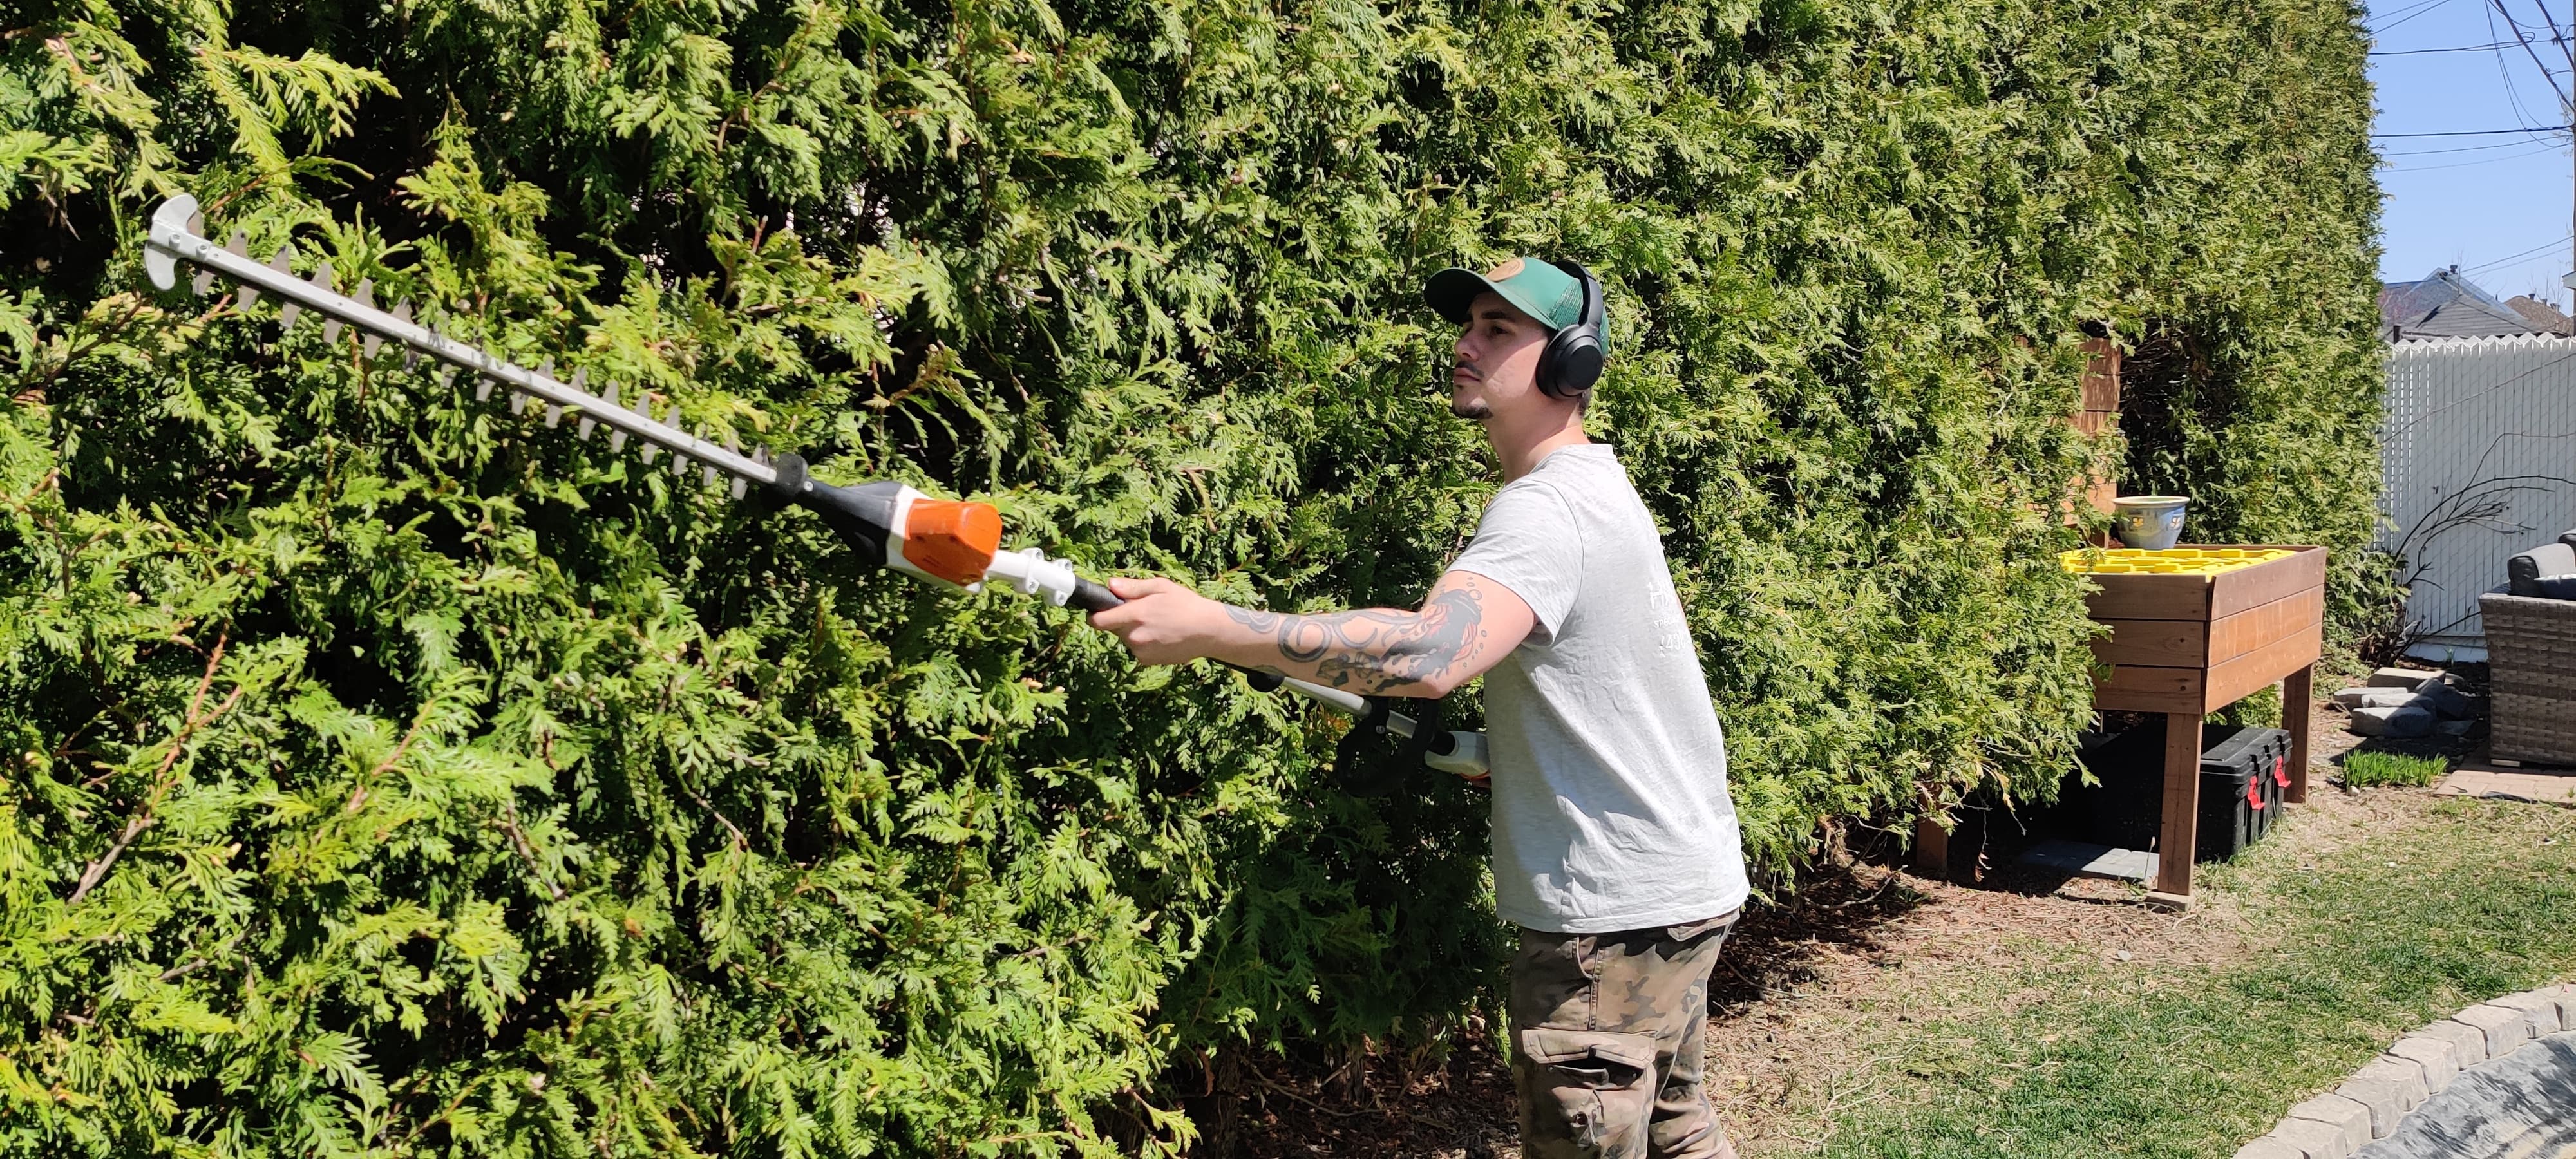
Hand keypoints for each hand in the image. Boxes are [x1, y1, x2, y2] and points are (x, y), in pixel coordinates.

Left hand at [1086, 576, 1236, 666]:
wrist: (1208, 631)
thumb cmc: (1186, 605)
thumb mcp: (1160, 587)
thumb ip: (1132, 588)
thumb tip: (1110, 585)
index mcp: (1135, 615)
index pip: (1098, 621)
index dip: (1094, 616)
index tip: (1096, 612)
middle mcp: (1134, 636)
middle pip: (1113, 629)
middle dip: (1122, 620)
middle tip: (1144, 612)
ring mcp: (1141, 651)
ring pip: (1127, 639)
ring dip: (1135, 632)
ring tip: (1158, 624)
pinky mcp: (1148, 661)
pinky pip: (1138, 649)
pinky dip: (1145, 643)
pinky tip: (1162, 635)